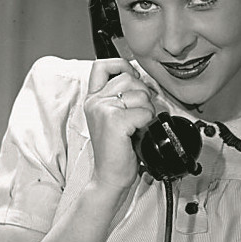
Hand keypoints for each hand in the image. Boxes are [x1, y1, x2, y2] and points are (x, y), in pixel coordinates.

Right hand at [84, 58, 155, 188]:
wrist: (109, 176)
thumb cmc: (116, 149)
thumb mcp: (112, 117)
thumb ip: (119, 96)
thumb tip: (141, 80)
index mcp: (93, 98)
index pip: (103, 65)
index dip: (122, 66)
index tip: (133, 79)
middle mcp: (95, 101)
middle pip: (130, 78)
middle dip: (142, 95)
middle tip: (137, 116)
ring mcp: (103, 110)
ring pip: (141, 94)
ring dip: (146, 110)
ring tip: (136, 126)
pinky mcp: (114, 121)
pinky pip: (144, 111)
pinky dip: (147, 122)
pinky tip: (137, 133)